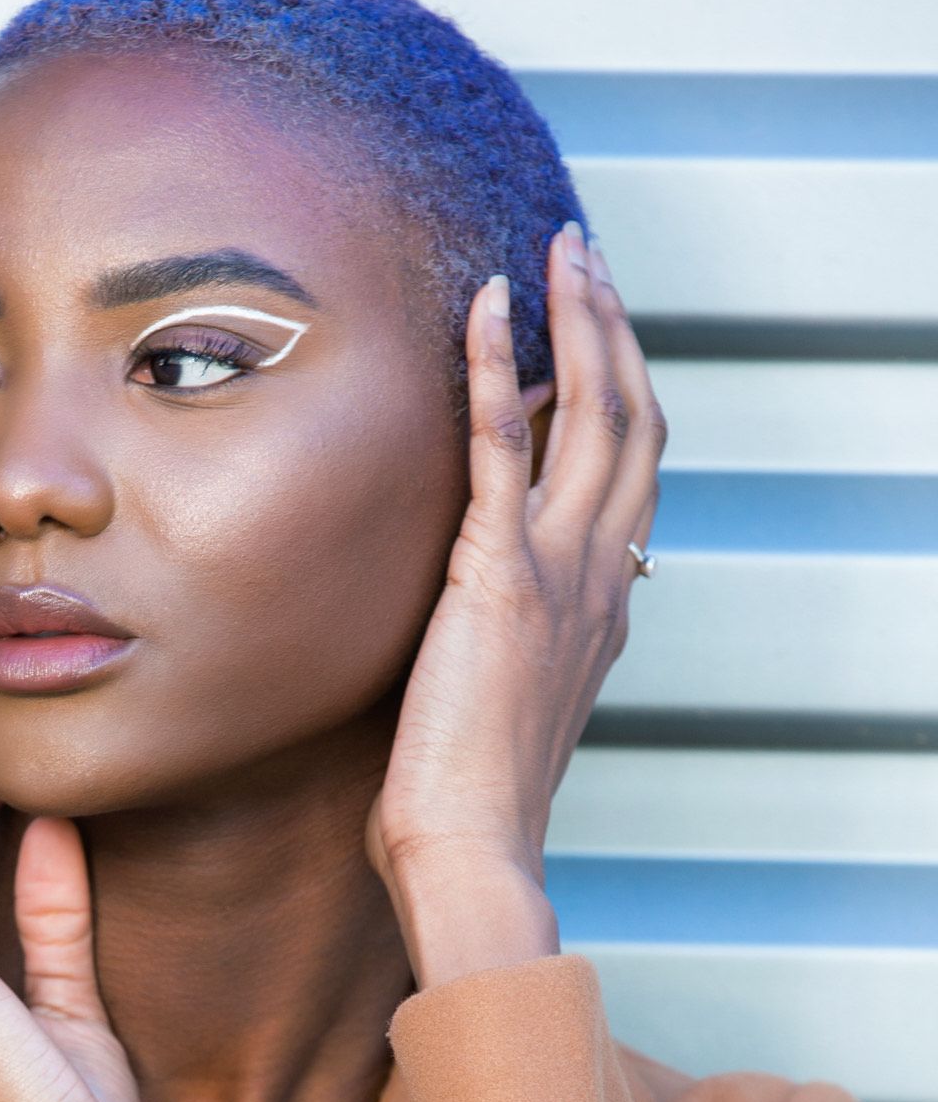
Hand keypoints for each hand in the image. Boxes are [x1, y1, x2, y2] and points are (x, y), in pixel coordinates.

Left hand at [366, 223, 666, 985]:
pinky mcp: (498, 574)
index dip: (622, 391)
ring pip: (594, 413)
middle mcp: (602, 577)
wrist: (469, 847)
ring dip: (580, 319)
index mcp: (607, 606)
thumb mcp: (510, 701)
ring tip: (561, 253)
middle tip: (588, 259)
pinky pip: (505, 445)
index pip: (634, 473)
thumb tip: (487, 603)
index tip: (597, 332)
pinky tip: (483, 306)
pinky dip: (498, 366)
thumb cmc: (468, 798)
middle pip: (633, 421)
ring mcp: (558, 572)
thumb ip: (517, 639)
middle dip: (616, 328)